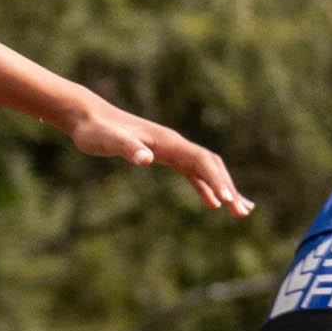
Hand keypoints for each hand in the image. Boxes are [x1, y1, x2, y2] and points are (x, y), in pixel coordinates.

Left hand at [61, 95, 252, 216]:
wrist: (88, 117)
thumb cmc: (96, 131)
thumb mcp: (108, 142)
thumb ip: (128, 149)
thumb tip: (146, 160)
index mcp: (168, 142)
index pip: (201, 161)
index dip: (216, 181)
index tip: (227, 202)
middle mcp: (174, 144)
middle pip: (211, 166)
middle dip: (229, 188)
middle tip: (243, 213)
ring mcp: (171, 149)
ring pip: (206, 169)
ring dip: (223, 189)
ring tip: (240, 211)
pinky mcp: (164, 156)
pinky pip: (192, 173)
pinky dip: (206, 188)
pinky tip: (213, 204)